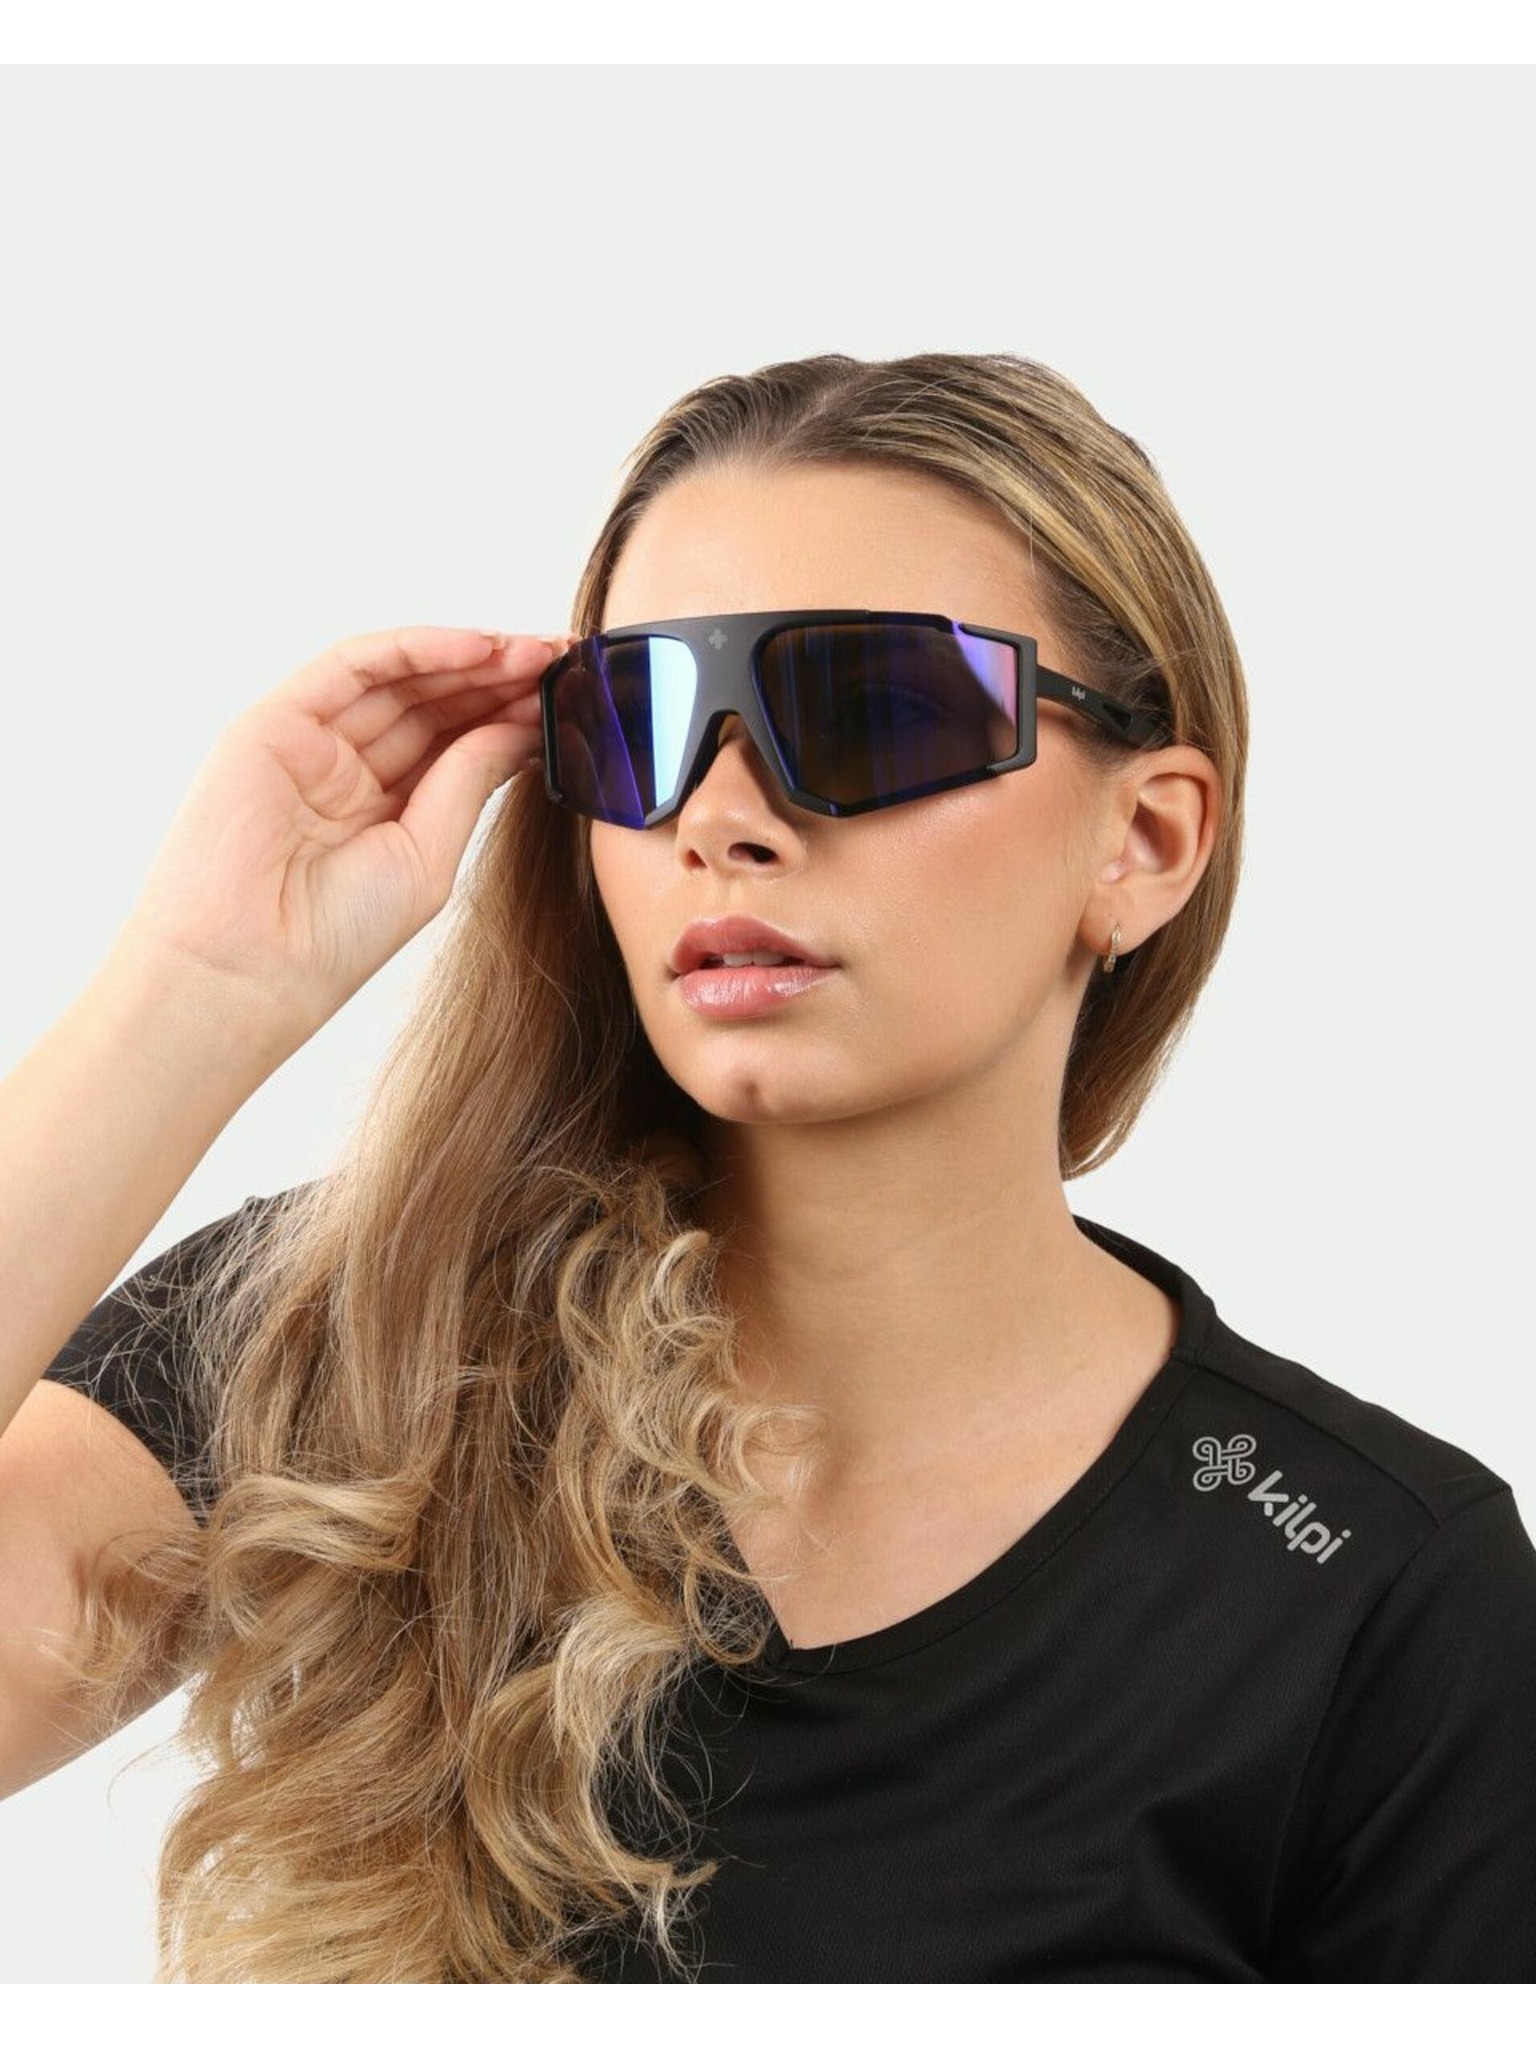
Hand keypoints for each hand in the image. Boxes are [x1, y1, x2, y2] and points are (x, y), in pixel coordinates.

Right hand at [115, 624, 578, 1043]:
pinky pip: (355, 665)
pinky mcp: (276, 721)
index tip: (573, 698)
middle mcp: (348, 770)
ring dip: (470, 658)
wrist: (252, 967)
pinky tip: (476, 647)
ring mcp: (311, 742)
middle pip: (435, 704)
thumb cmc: (336, 937)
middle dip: (501, 679)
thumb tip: (519, 728)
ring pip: (401, 678)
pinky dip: (415, 648)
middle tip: (564, 659)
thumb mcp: (429, 856)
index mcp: (386, 810)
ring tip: (534, 652)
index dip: (513, 716)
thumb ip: (468, 783)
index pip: (458, 744)